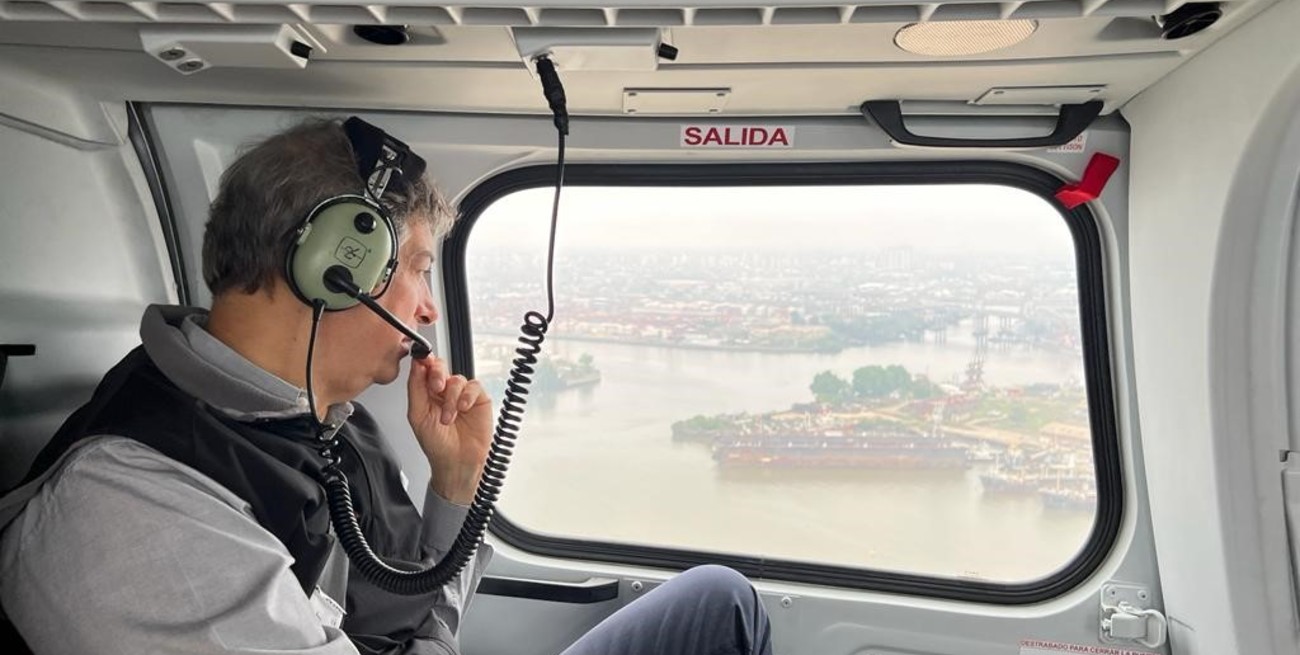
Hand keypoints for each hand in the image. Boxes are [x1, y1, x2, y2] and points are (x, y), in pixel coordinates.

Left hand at [407, 357, 492, 504]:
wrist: (456, 462)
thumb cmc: (436, 444)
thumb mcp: (417, 415)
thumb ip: (415, 388)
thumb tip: (416, 364)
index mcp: (426, 393)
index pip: (425, 369)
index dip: (424, 361)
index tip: (422, 360)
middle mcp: (444, 391)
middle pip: (441, 367)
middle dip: (437, 374)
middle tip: (436, 388)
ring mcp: (462, 394)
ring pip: (457, 379)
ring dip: (451, 398)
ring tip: (448, 417)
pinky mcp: (479, 400)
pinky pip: (474, 386)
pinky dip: (467, 396)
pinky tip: (463, 409)